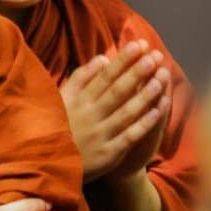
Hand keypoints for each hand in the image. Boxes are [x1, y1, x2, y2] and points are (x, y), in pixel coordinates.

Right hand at [60, 40, 170, 182]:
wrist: (49, 165)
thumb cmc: (59, 127)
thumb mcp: (61, 100)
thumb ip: (80, 78)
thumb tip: (102, 58)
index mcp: (78, 101)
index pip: (104, 76)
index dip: (123, 60)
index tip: (139, 45)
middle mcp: (89, 116)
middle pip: (116, 91)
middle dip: (136, 72)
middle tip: (154, 56)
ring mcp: (99, 135)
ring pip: (125, 112)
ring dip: (144, 95)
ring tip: (160, 78)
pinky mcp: (107, 154)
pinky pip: (128, 136)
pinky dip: (143, 123)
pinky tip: (157, 111)